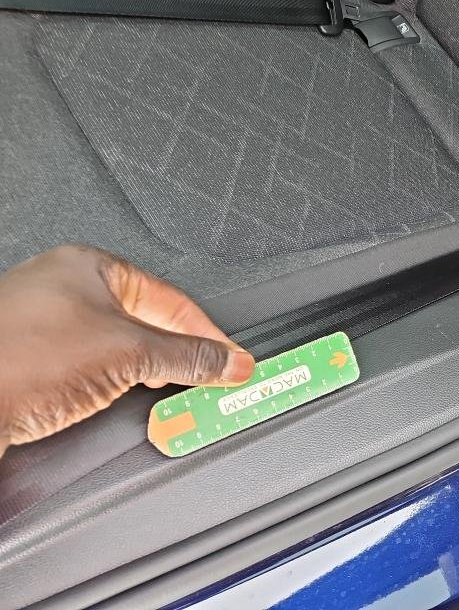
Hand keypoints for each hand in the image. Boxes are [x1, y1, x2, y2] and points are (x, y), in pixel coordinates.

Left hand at [0, 244, 254, 456]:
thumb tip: (226, 360)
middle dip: (179, 353)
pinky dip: (113, 383)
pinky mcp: (28, 359)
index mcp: (90, 265)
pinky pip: (89, 366)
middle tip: (208, 378)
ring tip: (168, 390)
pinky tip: (118, 398)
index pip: (171, 299)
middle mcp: (64, 287)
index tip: (231, 360)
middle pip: (146, 321)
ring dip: (146, 371)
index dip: (208, 333)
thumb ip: (188, 356)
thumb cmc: (19, 360)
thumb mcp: (129, 353)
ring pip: (117, 346)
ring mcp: (43, 323)